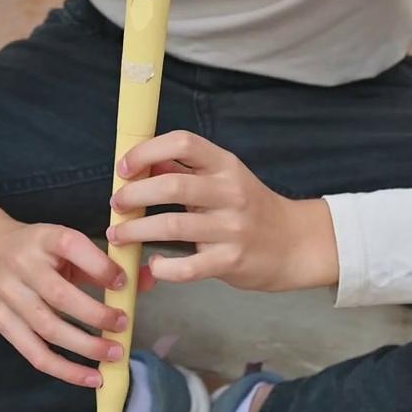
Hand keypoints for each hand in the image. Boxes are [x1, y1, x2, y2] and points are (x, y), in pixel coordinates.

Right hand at [0, 202, 155, 387]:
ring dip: (85, 347)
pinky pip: (34, 353)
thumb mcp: (63, 244)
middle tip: (124, 326)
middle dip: (96, 314)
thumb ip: (104, 263)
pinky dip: (65, 370)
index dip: (100, 266)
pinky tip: (91, 378)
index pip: (71, 246)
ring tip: (115, 355)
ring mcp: (8, 296)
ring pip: (48, 328)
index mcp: (43, 237)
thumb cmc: (33, 248)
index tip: (123, 283)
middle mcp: (21, 265)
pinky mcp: (1, 322)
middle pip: (59, 295)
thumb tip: (147, 280)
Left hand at [107, 131, 339, 292]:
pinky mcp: (231, 261)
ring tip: (119, 235)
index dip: (147, 151)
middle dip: (133, 194)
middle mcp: (230, 192)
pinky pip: (188, 267)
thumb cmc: (252, 210)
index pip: (183, 143)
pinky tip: (154, 264)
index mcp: (226, 166)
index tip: (124, 168)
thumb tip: (143, 163)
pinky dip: (164, 267)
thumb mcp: (226, 179)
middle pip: (172, 184)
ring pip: (173, 226)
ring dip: (137, 231)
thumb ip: (187, 170)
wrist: (295, 244)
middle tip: (117, 204)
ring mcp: (232, 228)